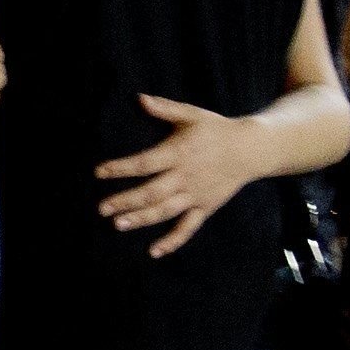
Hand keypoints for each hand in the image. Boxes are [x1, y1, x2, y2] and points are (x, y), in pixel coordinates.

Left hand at [99, 94, 270, 256]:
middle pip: (151, 192)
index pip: (145, 163)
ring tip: (118, 224)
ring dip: (142, 219)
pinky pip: (188, 228)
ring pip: (165, 211)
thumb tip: (139, 98)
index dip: (121, 168)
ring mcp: (196, 195)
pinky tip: (154, 251)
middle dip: (125, 201)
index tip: (99, 172)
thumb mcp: (191, 114)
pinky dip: (172, 241)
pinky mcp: (206, 207)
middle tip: (102, 208)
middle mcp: (186, 176)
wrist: (250, 149)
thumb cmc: (216, 129)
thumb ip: (164, 108)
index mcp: (179, 153)